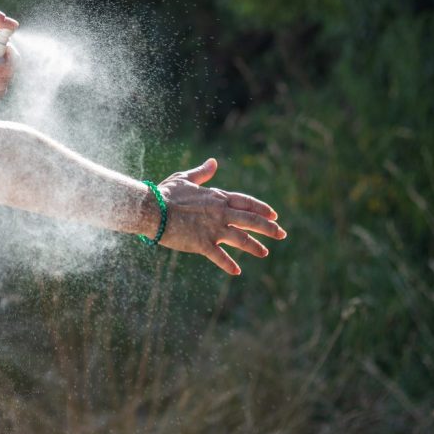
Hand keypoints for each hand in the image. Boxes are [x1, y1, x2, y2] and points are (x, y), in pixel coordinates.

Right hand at [152, 158, 285, 274]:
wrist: (151, 209)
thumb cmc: (165, 193)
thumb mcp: (185, 179)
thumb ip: (202, 172)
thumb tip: (214, 162)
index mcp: (217, 198)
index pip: (246, 203)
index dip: (262, 209)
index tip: (274, 215)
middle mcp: (220, 213)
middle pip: (251, 221)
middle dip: (269, 228)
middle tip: (282, 234)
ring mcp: (213, 229)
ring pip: (241, 239)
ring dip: (255, 247)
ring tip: (265, 253)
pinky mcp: (202, 243)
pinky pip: (220, 256)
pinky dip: (229, 264)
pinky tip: (237, 271)